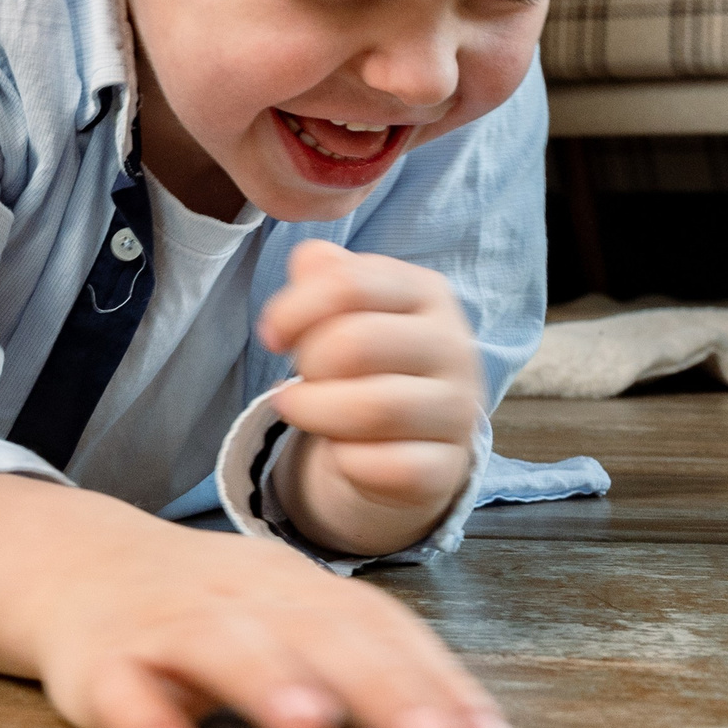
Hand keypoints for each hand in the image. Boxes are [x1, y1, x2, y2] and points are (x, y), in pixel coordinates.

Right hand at [0, 475, 510, 727]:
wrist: (72, 566)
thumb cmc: (208, 608)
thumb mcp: (291, 615)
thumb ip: (374, 665)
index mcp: (294, 587)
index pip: (375, 624)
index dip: (433, 680)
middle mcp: (238, 598)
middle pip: (314, 631)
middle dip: (376, 686)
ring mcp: (166, 624)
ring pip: (219, 646)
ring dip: (265, 680)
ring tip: (309, 725)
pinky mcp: (99, 662)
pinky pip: (121, 688)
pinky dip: (146, 718)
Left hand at [257, 241, 484, 555]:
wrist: (410, 438)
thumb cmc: (367, 360)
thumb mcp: (346, 307)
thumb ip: (324, 274)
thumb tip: (307, 261)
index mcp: (425, 291)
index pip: (348, 283)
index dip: (291, 310)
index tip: (270, 336)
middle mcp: (452, 346)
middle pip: (355, 344)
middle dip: (307, 364)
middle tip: (299, 378)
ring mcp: (457, 409)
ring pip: (373, 408)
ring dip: (315, 412)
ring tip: (300, 410)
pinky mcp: (448, 466)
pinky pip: (387, 465)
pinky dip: (346, 461)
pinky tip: (341, 452)